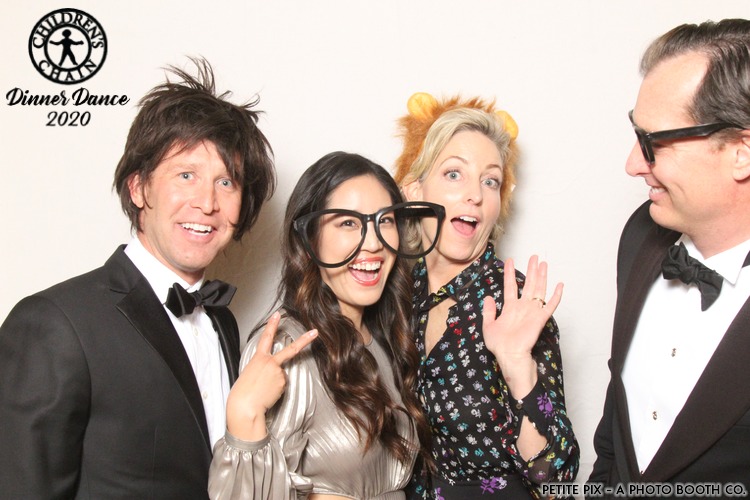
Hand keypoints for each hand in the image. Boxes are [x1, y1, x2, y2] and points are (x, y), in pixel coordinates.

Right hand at [225, 311, 316, 440]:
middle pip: (291, 349)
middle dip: (305, 340)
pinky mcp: (283, 383)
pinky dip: (276, 389)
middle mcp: (270, 363)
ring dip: (275, 382)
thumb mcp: (249, 373)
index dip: (272, 325)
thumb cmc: (242, 392)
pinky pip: (282, 384)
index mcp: (258, 358)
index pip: (266, 338)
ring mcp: (279, 372)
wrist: (245, 406)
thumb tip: (273, 370)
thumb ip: (262, 367)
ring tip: (263, 389)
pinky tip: (268, 393)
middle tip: (315, 332)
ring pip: (282, 375)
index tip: (277, 315)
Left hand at [481, 256, 562, 395]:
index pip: (510, 286)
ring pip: (538, 290)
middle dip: (531, 270)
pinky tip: (560, 285)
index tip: (509, 261)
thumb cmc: (499, 345)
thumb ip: (489, 311)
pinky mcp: (540, 318)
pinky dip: (556, 295)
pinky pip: (550, 305)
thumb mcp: (488, 325)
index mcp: (510, 308)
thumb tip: (488, 297)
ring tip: (543, 263)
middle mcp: (522, 307)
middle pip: (528, 284)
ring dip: (541, 276)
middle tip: (534, 256)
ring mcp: (532, 312)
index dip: (510, 273)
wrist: (509, 355)